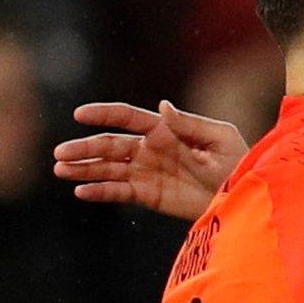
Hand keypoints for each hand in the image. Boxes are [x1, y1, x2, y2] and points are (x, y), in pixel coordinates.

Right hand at [53, 100, 248, 220]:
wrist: (243, 196)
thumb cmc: (237, 163)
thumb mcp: (219, 139)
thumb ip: (189, 124)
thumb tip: (162, 106)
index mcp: (164, 130)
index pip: (127, 118)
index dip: (103, 114)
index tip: (79, 114)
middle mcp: (150, 149)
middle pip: (109, 145)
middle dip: (84, 148)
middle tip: (60, 154)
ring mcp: (147, 172)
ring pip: (108, 168)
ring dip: (84, 169)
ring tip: (61, 170)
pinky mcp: (149, 196)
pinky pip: (120, 192)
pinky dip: (101, 191)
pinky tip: (81, 191)